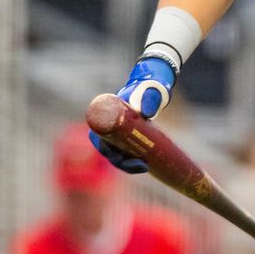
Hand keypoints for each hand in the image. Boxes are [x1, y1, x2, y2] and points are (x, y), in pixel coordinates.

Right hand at [90, 57, 175, 173]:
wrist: (155, 86)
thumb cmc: (149, 88)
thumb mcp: (149, 93)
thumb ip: (148, 100)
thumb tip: (144, 114)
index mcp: (106, 114)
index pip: (100, 138)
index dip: (108, 150)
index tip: (121, 156)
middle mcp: (109, 126)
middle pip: (109, 150)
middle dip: (121, 162)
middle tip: (140, 166)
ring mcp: (119, 132)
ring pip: (117, 153)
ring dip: (128, 164)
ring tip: (144, 167)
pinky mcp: (128, 137)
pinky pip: (126, 152)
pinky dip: (132, 160)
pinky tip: (144, 165)